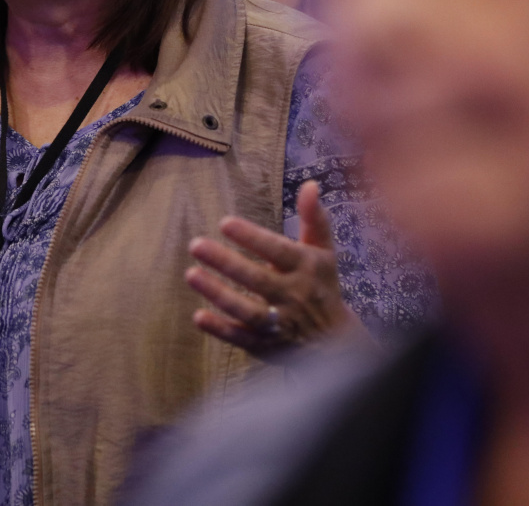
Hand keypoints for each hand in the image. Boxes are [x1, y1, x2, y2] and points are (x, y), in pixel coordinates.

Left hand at [187, 181, 357, 357]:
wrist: (337, 343)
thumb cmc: (322, 286)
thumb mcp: (324, 252)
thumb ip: (314, 218)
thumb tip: (310, 184)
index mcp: (307, 268)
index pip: (278, 251)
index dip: (252, 237)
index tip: (225, 223)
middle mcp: (294, 296)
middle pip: (258, 280)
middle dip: (227, 262)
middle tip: (196, 244)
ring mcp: (280, 323)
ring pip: (247, 310)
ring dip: (218, 294)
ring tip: (190, 274)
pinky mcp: (266, 345)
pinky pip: (242, 338)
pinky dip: (221, 330)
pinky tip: (198, 316)